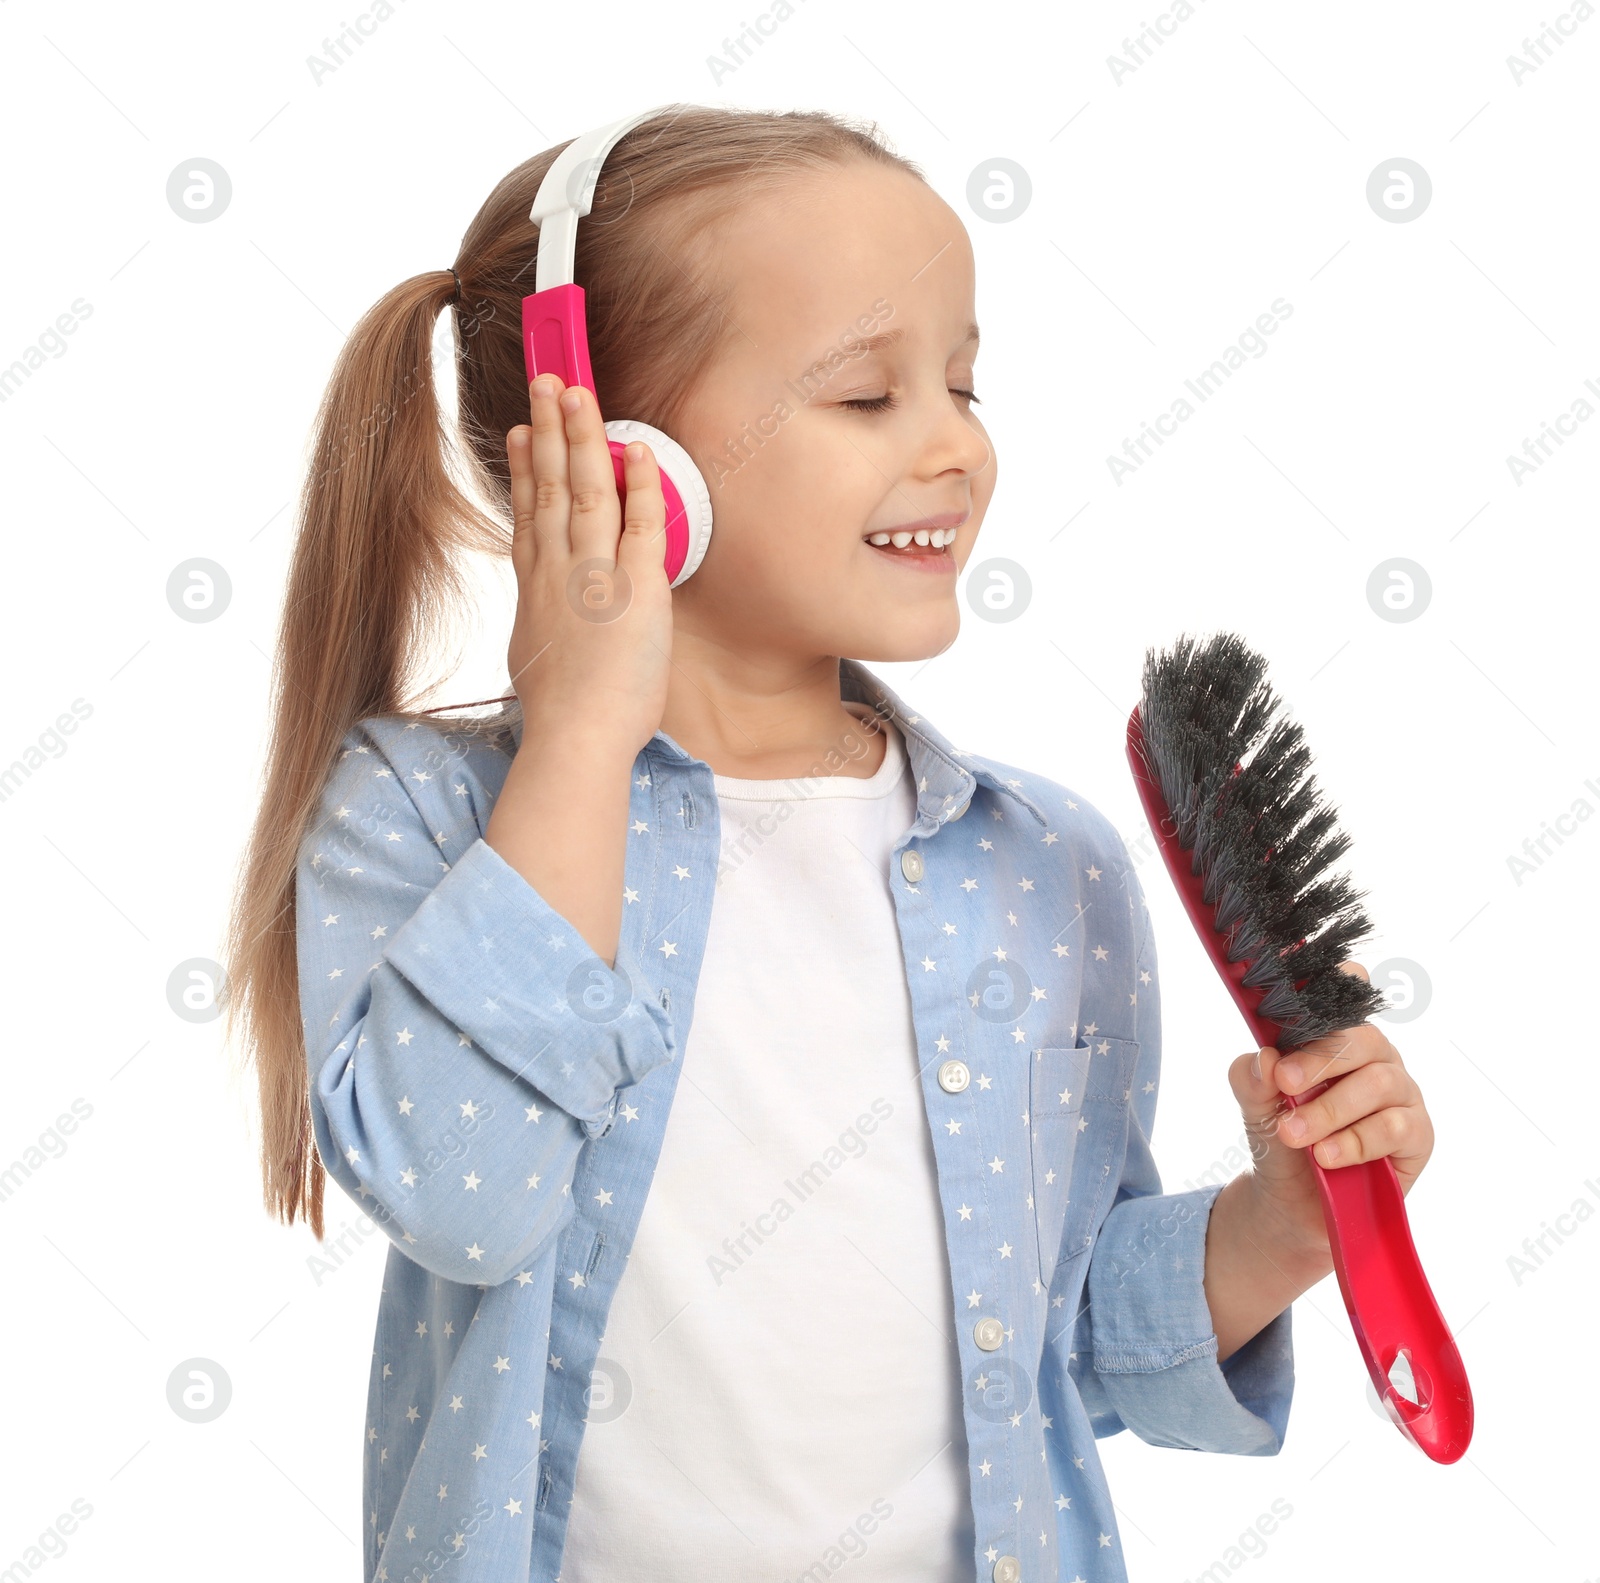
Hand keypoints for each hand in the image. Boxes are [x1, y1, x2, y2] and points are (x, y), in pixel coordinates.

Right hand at [504, 374, 672, 757]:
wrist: (575, 736)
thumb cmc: (563, 713)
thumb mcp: (537, 656)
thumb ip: (545, 624)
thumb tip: (549, 619)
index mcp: (535, 587)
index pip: (529, 512)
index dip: (527, 468)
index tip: (524, 433)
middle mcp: (558, 570)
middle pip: (553, 485)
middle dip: (551, 429)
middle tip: (549, 383)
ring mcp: (594, 574)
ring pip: (587, 489)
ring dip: (583, 435)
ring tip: (576, 391)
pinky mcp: (636, 588)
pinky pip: (639, 523)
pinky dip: (639, 482)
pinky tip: (636, 448)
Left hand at [1227, 960, 1435, 1261]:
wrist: (1293, 1202)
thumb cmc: (1281, 1140)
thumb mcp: (1255, 1108)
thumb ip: (1252, 1080)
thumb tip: (1264, 1057)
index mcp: (1335, 1037)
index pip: (1345, 995)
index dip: (1333, 982)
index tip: (1304, 980)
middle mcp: (1373, 1056)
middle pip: (1360, 1038)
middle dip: (1319, 1060)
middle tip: (1283, 1083)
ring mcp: (1400, 1093)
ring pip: (1379, 1082)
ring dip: (1331, 1109)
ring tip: (1294, 1135)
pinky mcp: (1418, 1134)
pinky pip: (1397, 1126)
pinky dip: (1356, 1141)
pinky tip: (1326, 1156)